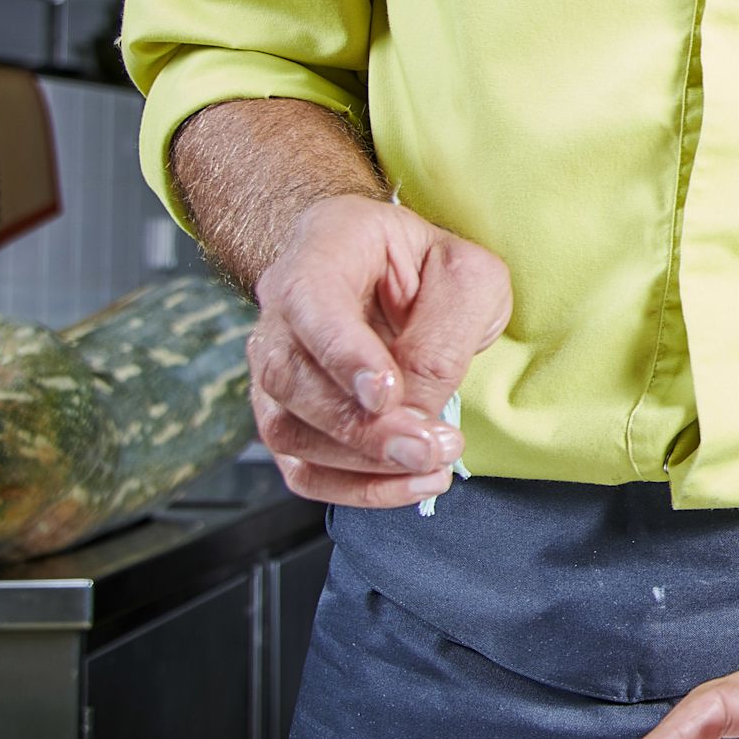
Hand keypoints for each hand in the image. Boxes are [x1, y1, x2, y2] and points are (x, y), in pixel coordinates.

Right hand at [245, 194, 506, 506]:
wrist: (394, 273)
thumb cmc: (429, 269)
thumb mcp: (464, 278)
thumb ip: (443, 334)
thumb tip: (416, 409)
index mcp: (321, 250)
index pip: (310, 301)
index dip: (343, 354)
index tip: (385, 393)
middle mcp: (281, 310)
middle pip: (289, 378)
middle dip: (362, 427)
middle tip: (428, 446)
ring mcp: (273, 367)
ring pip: (287, 431)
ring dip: (363, 463)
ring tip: (432, 461)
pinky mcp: (288, 416)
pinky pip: (302, 468)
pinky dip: (356, 488)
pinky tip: (411, 483)